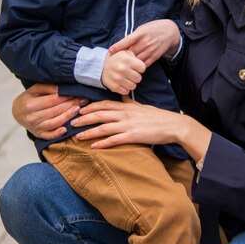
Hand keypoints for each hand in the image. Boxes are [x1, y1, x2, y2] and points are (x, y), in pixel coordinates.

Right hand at [12, 84, 84, 139]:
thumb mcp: (34, 90)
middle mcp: (32, 117)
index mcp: (30, 105)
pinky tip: (66, 129)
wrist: (17, 112)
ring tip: (79, 109)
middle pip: (56, 110)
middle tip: (84, 100)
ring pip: (55, 122)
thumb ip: (48, 88)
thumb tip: (62, 89)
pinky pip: (50, 135)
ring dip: (68, 116)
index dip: (66, 96)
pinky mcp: (39, 135)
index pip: (53, 100)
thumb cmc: (28, 99)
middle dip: (71, 104)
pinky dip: (57, 133)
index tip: (77, 93)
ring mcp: (35, 128)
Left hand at [72, 97, 211, 160]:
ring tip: (77, 136)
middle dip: (84, 118)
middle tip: (72, 122)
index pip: (105, 104)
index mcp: (127, 106)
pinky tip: (94, 147)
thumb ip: (129, 102)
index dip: (90, 107)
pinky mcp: (133, 136)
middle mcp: (125, 114)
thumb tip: (121, 96)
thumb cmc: (157, 117)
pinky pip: (114, 140)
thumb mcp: (141, 106)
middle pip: (100, 114)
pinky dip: (102, 143)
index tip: (80, 109)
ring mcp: (128, 125)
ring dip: (89, 132)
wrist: (172, 125)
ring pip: (103, 127)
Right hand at [101, 50, 145, 94]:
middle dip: (136, 76)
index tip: (135, 68)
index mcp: (126, 59)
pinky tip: (122, 83)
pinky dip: (125, 89)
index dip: (140, 68)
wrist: (100, 65)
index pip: (143, 68)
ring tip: (126, 79)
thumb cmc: (116, 58)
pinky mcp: (114, 87)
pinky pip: (126, 92)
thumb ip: (135, 57)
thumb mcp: (125, 52)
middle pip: (139, 78)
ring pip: (133, 86)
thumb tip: (142, 65)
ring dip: (131, 83)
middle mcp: (122, 69)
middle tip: (130, 74)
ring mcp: (118, 79)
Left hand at [109, 20, 180, 66]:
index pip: (127, 40)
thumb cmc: (153, 29)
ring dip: (130, 63)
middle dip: (122, 56)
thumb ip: (133, 36)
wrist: (170, 32)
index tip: (110, 51)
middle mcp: (145, 42)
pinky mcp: (155, 56)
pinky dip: (138, 66)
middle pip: (130, 52)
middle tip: (115, 60)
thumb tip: (122, 45)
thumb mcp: (142, 28)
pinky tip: (134, 67)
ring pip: (136, 60)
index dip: (118, 46)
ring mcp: (150, 50)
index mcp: (141, 33)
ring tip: (123, 65)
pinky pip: (144, 64)